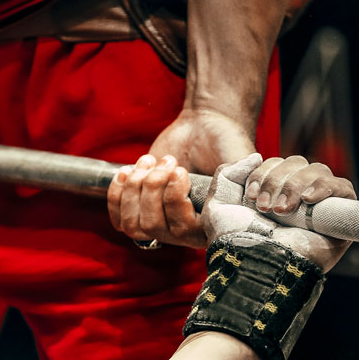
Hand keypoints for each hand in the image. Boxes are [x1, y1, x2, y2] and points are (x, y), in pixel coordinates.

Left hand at [106, 109, 256, 248]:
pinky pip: (118, 220)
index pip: (184, 230)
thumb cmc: (224, 143)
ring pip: (133, 225)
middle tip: (168, 161)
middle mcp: (185, 231)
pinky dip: (116, 195)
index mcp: (211, 225)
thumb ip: (238, 180)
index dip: (174, 201)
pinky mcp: (140, 212)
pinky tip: (128, 172)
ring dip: (134, 189)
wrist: (203, 128)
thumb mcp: (237, 160)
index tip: (180, 171)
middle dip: (153, 189)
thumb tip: (241, 194)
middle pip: (153, 226)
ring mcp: (161, 222)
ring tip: (149, 162)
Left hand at [203, 154, 353, 272]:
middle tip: (265, 208)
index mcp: (273, 193)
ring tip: (283, 211)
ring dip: (296, 185)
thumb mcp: (218, 204)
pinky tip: (308, 200)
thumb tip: (256, 157)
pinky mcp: (339, 216)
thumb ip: (227, 174)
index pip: (277, 163)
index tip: (251, 196)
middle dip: (277, 180)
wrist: (256, 263)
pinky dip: (325, 186)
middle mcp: (297, 197)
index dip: (264, 173)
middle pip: (297, 163)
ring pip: (318, 170)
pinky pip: (343, 187)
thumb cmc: (236, 242)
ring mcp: (319, 206)